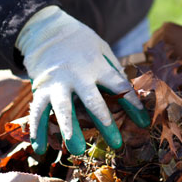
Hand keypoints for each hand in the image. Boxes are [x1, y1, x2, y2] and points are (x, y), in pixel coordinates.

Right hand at [16, 6, 149, 154]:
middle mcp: (78, 76)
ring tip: (77, 150)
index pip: (119, 86)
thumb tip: (130, 92)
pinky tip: (40, 148)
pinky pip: (38, 112)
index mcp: (97, 66)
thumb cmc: (82, 43)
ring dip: (70, 130)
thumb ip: (114, 71)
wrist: (48, 30)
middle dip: (105, 123)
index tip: (144, 122)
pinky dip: (37, 131)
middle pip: (93, 101)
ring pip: (63, 109)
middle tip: (116, 144)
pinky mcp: (41, 89)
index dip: (133, 104)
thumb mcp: (102, 49)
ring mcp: (58, 83)